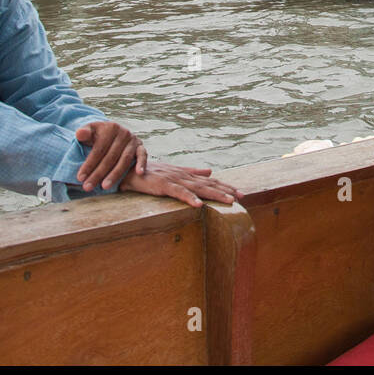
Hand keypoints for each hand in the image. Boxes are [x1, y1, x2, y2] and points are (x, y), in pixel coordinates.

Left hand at [76, 120, 147, 190]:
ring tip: (105, 187)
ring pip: (124, 160)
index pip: (98, 150)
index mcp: (110, 128)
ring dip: (115, 174)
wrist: (113, 132)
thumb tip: (79, 134)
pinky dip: (141, 164)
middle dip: (98, 174)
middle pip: (110, 157)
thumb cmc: (99, 135)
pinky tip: (139, 173)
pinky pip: (143, 155)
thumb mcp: (90, 130)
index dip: (89, 164)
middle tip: (88, 187)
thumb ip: (83, 132)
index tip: (80, 178)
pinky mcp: (140, 146)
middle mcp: (123, 133)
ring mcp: (133, 140)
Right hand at [118, 162, 243, 207]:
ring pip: (198, 188)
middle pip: (209, 184)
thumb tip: (210, 171)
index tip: (239, 193)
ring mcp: (175, 180)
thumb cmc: (152, 172)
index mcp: (187, 174)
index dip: (225, 186)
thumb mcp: (175, 172)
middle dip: (226, 190)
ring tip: (229, 201)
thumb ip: (193, 172)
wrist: (131, 169)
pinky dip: (189, 198)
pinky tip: (199, 205)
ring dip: (214, 194)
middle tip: (242, 197)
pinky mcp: (163, 185)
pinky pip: (178, 193)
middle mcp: (184, 176)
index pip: (210, 180)